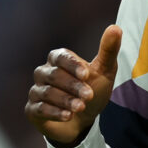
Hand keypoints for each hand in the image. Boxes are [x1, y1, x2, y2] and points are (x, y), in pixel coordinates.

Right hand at [25, 25, 121, 147]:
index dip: (72, 65)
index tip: (87, 75)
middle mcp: (44, 73)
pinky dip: (54, 112)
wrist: (84, 120)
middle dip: (73, 86)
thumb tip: (115, 27)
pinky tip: (68, 116)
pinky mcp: (32, 110)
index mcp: (58, 59)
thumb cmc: (93, 90)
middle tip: (89, 96)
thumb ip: (108, 50)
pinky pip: (39, 109)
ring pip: (46, 92)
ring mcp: (36, 91)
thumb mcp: (104, 71)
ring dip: (66, 100)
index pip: (60, 56)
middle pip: (54, 75)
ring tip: (80, 107)